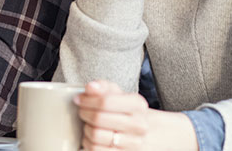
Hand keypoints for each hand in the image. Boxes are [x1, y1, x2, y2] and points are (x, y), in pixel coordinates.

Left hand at [75, 80, 197, 150]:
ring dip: (86, 130)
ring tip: (87, 125)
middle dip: (84, 114)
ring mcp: (134, 144)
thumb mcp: (121, 95)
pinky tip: (91, 138)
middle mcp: (139, 124)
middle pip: (99, 118)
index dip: (87, 100)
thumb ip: (104, 87)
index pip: (105, 101)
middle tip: (82, 111)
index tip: (79, 99)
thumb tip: (90, 87)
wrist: (152, 135)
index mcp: (138, 104)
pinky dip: (88, 144)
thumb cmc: (130, 113)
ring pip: (96, 136)